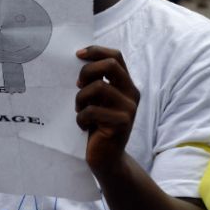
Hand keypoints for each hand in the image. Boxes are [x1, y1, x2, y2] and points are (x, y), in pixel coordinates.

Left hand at [75, 46, 139, 173]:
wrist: (107, 158)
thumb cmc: (97, 125)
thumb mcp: (98, 100)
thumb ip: (96, 82)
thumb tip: (79, 60)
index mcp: (126, 84)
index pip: (116, 56)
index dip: (96, 51)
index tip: (78, 54)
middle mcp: (132, 93)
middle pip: (110, 65)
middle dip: (87, 71)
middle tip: (77, 84)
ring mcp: (128, 108)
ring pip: (99, 87)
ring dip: (81, 98)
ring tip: (79, 110)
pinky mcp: (121, 123)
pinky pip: (92, 110)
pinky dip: (81, 117)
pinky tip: (83, 126)